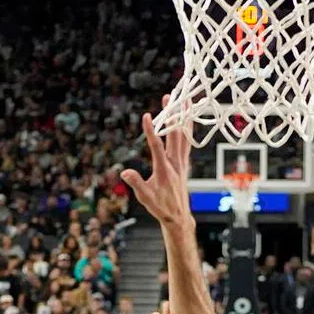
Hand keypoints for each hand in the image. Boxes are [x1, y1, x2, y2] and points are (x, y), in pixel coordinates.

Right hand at [120, 98, 192, 227]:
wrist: (178, 217)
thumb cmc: (161, 207)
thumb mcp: (145, 198)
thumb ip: (136, 184)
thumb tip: (124, 173)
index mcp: (164, 170)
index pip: (156, 147)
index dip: (150, 131)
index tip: (146, 115)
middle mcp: (175, 163)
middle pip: (174, 134)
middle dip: (171, 114)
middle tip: (169, 97)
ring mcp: (182, 162)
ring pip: (184, 135)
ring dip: (183, 117)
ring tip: (183, 100)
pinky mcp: (185, 163)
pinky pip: (188, 142)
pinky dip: (188, 129)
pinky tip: (188, 119)